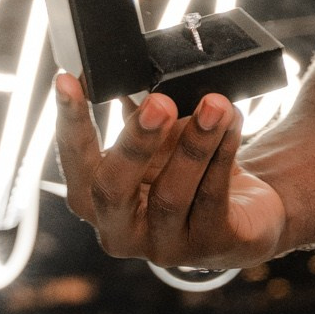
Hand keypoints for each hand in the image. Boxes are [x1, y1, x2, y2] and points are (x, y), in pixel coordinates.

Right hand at [53, 74, 286, 269]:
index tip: (67, 79)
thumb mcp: (160, 144)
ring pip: (172, 194)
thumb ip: (141, 113)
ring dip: (195, 142)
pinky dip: (223, 154)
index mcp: (96, 202)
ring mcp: (165, 246)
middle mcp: (121, 231)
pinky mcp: (210, 245)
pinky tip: (233, 123)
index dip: (70, 121)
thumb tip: (131, 67)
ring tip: (215, 103)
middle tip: (159, 102)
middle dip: (135, 141)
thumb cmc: (190, 175)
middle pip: (111, 189)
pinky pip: (213, 197)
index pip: (75, 161)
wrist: (247, 217)